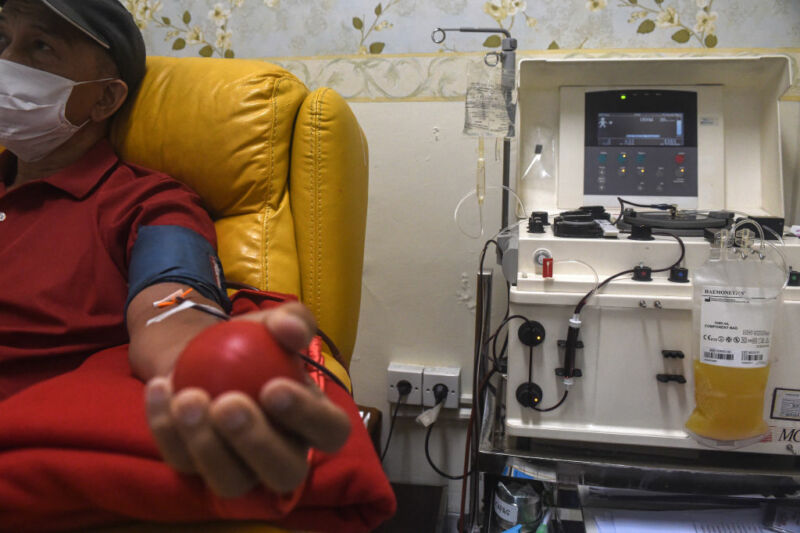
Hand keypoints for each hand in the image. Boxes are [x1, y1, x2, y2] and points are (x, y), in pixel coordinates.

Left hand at [144, 303, 351, 497]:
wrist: (205, 352)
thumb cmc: (253, 342)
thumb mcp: (276, 321)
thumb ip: (292, 320)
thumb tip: (291, 331)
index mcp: (315, 423)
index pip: (329, 432)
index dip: (307, 418)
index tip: (273, 388)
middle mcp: (284, 456)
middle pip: (285, 473)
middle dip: (256, 443)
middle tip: (228, 403)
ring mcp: (240, 470)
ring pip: (231, 482)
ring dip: (207, 446)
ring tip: (188, 398)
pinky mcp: (195, 469)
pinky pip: (181, 461)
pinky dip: (165, 426)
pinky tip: (161, 389)